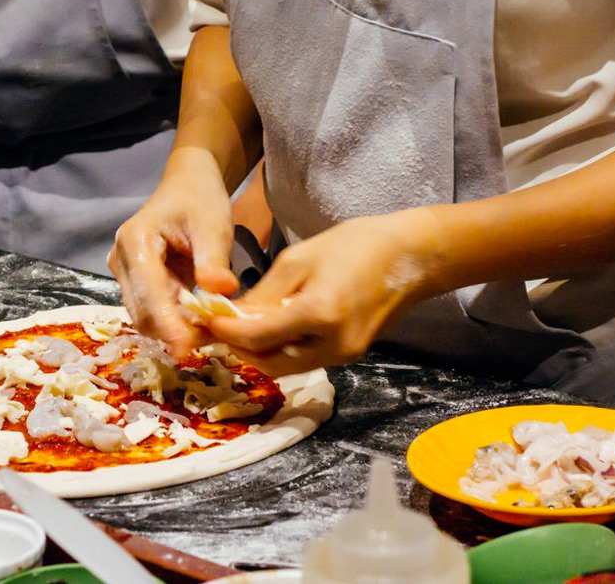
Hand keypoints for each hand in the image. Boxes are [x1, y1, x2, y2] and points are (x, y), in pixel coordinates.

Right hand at [108, 147, 239, 355]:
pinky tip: (199, 319)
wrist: (188, 186)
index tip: (187, 347)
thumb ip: (213, 260)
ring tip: (210, 328)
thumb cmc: (200, 200)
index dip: (167, 323)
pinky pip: (152, 311)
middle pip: (142, 312)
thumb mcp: (213, 226)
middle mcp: (121, 260)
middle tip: (213, 338)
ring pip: (146, 317)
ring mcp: (125, 274)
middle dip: (175, 330)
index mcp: (136, 241)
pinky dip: (174, 320)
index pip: (148, 293)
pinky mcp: (134, 284)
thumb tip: (221, 292)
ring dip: (175, 328)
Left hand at [207, 208, 443, 374]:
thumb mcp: (299, 259)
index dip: (225, 332)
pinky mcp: (350, 355)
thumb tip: (232, 317)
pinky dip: (282, 349)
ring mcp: (344, 355)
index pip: (256, 337)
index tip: (204, 321)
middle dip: (239, 349)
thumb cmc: (355, 245)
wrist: (411, 257)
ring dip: (259, 353)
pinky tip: (272, 329)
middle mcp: (332, 344)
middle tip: (218, 328)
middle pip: (269, 363)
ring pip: (286, 367)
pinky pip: (305, 360)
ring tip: (241, 328)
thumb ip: (263, 293)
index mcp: (319, 314)